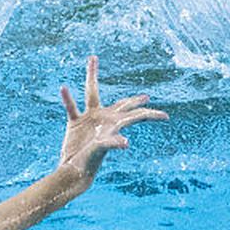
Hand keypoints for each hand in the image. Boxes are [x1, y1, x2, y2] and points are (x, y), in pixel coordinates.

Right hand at [57, 55, 165, 183]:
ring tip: (93, 59)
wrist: (73, 170)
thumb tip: (125, 142)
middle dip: (135, 100)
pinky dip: (67, 98)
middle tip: (147, 97)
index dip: (151, 114)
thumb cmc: (89, 162)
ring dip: (92, 76)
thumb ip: (111, 144)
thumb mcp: (101, 150)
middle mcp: (105, 119)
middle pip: (123, 104)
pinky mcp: (75, 123)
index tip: (166, 117)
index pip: (137, 116)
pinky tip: (63, 88)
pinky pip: (71, 106)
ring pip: (92, 93)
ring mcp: (90, 119)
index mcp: (115, 124)